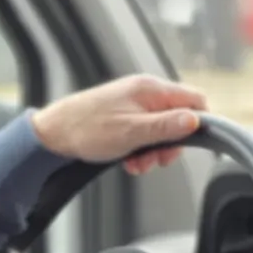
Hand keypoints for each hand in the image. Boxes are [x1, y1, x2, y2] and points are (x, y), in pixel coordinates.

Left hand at [31, 73, 208, 174]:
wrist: (53, 133)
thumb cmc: (87, 129)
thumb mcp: (133, 132)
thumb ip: (166, 126)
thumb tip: (195, 121)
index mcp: (150, 89)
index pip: (194, 100)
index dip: (198, 123)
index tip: (190, 144)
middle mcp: (144, 93)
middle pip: (178, 118)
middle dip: (170, 144)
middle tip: (156, 160)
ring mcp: (133, 104)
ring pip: (160, 129)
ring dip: (153, 151)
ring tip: (137, 163)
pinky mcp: (123, 116)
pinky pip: (143, 133)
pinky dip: (140, 149)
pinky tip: (128, 160)